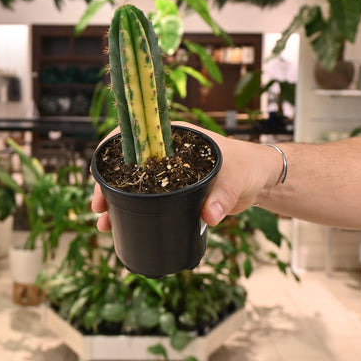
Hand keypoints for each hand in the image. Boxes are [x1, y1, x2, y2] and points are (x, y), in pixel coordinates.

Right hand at [90, 122, 282, 229]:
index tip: (102, 171)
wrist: (261, 180)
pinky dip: (130, 210)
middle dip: (107, 183)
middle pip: (126, 163)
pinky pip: (146, 198)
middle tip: (99, 206)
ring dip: (114, 200)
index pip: (135, 134)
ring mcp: (167, 172)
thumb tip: (209, 216)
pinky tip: (118, 225)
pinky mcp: (172, 191)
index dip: (113, 150)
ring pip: (132, 183)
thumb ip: (222, 196)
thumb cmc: (248, 167)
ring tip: (103, 222)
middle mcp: (166, 152)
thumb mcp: (236, 179)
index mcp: (176, 136)